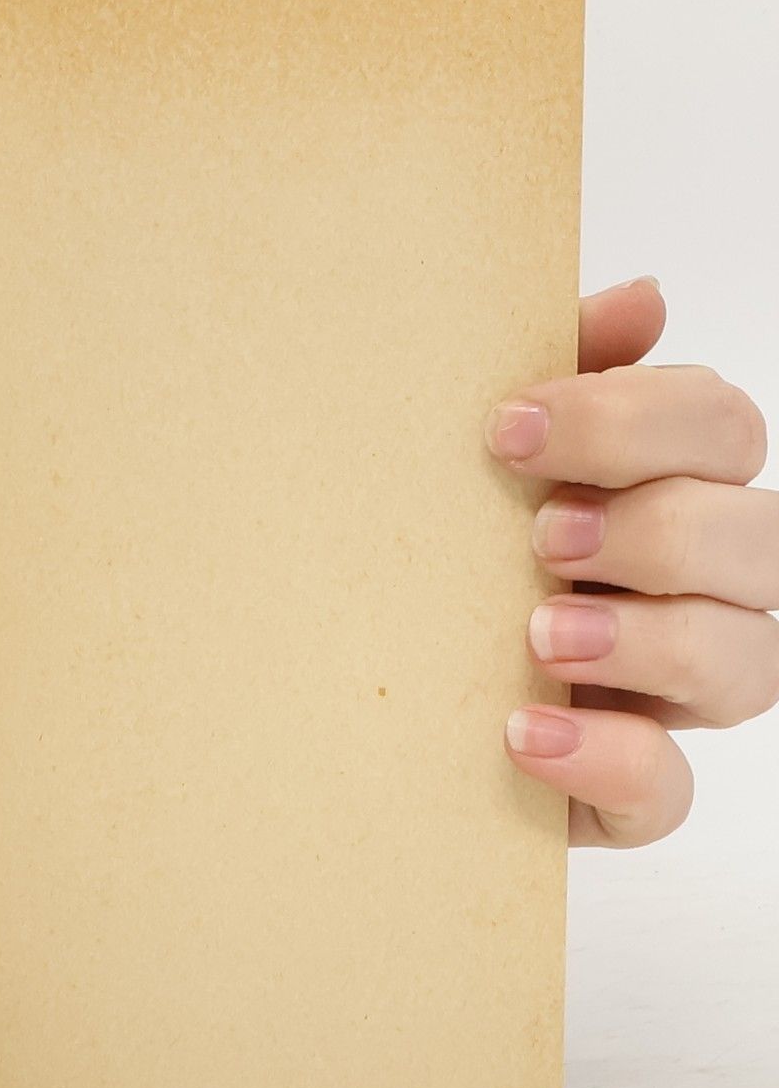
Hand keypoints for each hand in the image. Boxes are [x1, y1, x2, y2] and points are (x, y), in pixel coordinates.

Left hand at [490, 277, 777, 844]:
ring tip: (539, 636)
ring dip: (648, 641)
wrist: (350, 696)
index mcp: (664, 490)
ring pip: (747, 664)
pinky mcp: (628, 791)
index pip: (720, 428)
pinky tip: (523, 734)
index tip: (506, 429)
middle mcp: (695, 590)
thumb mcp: (474, 464)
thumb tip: (643, 297)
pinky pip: (667, 790)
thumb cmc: (435, 559)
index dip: (635, 418)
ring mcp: (671, 697)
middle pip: (759, 539)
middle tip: (542, 537)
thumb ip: (560, 378)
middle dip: (657, 529)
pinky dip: (607, 760)